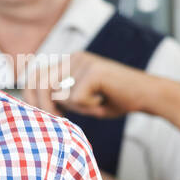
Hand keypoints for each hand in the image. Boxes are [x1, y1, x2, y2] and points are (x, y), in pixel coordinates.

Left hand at [24, 51, 147, 119]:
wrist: (148, 95)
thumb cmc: (115, 100)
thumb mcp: (81, 99)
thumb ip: (61, 99)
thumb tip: (37, 110)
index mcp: (68, 62)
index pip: (35, 75)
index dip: (31, 97)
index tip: (42, 116)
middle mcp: (73, 58)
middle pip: (40, 83)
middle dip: (44, 107)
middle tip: (60, 121)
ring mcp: (83, 62)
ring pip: (57, 93)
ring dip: (71, 108)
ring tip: (91, 108)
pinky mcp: (93, 70)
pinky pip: (76, 98)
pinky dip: (89, 108)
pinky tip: (104, 102)